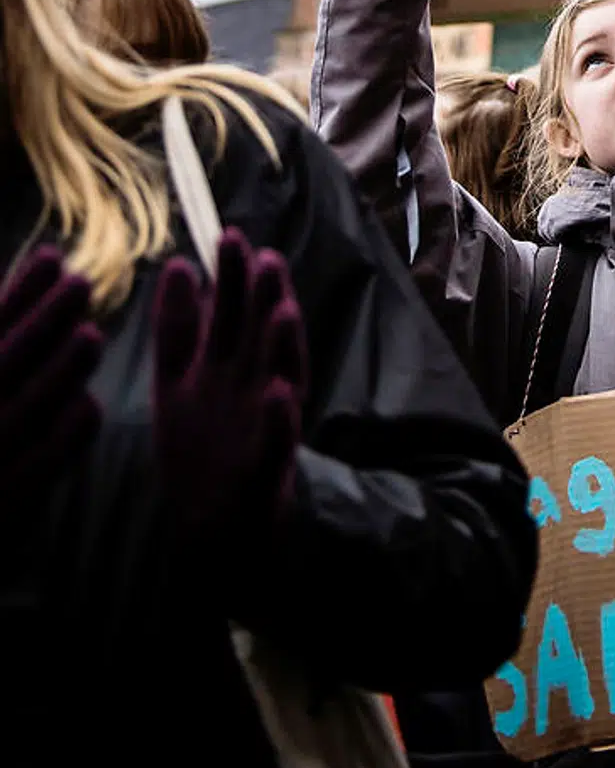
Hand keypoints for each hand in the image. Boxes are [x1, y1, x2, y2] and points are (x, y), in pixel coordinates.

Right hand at [0, 248, 101, 507]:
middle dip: (43, 318)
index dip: (19, 294)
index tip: (50, 256)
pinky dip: (67, 430)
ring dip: (62, 369)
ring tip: (91, 337)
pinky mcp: (5, 504)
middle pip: (4, 359)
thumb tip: (38, 280)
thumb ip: (5, 340)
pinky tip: (87, 406)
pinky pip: (42, 460)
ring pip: (28, 406)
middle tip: (80, 282)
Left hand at [152, 228, 306, 545]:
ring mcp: (264, 425)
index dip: (232, 277)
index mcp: (226, 367)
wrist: (216, 532)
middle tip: (265, 258)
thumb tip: (179, 265)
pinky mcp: (269, 468)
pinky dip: (279, 419)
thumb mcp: (179, 383)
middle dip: (264, 297)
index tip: (228, 235)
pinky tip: (280, 396)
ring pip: (278, 376)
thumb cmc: (202, 450)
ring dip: (282, 347)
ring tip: (282, 313)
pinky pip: (276, 442)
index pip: (233, 313)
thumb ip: (180, 328)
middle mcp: (251, 387)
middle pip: (259, 334)